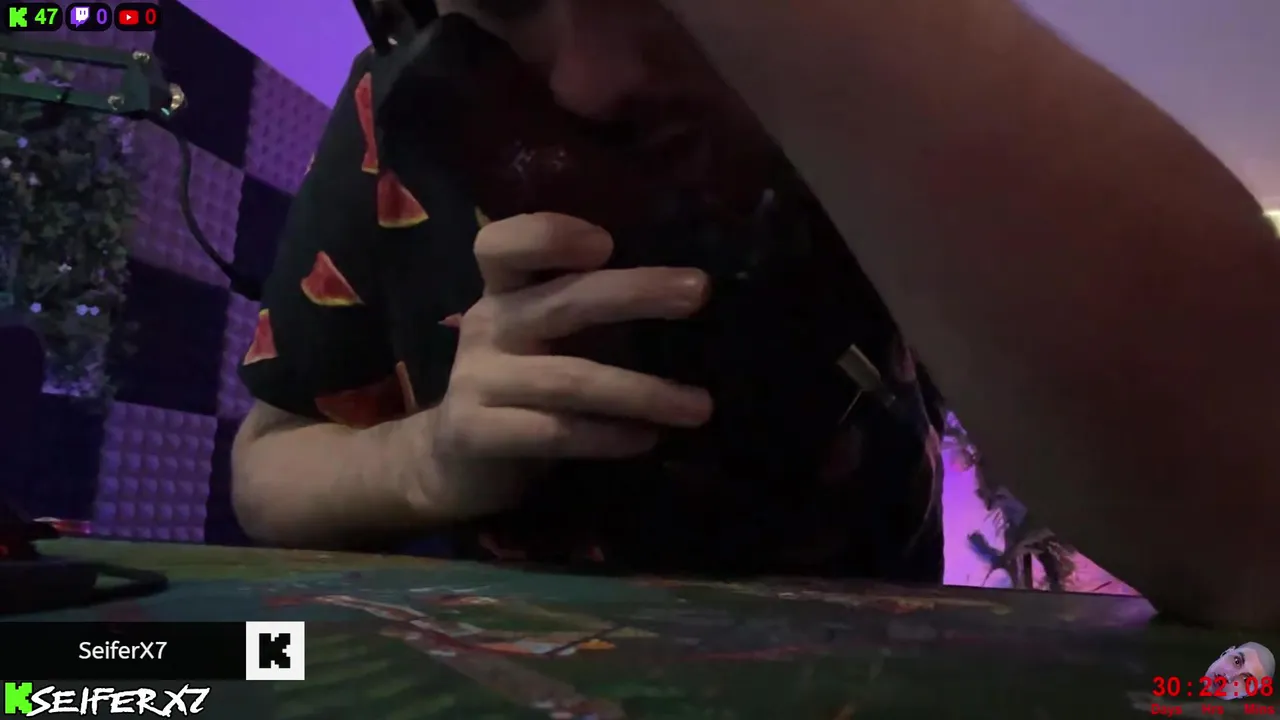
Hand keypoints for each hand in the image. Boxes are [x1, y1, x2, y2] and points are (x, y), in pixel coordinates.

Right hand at [425, 212, 713, 516]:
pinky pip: (553, 432)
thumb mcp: (552, 338)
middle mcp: (487, 325)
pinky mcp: (474, 433)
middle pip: (561, 300)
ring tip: (699, 406)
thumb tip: (687, 293)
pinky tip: (647, 440)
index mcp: (504, 292)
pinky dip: (606, 437)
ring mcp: (475, 380)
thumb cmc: (526, 387)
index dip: (548, 235)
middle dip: (635, 293)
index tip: (607, 243)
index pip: (503, 244)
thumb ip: (595, 311)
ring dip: (642, 392)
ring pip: (570, 380)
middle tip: (698, 291)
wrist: (457, 463)